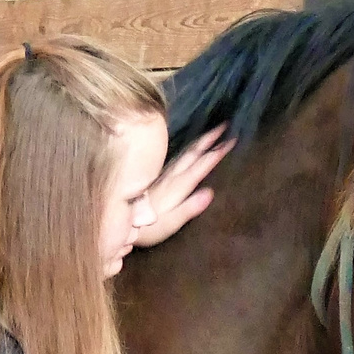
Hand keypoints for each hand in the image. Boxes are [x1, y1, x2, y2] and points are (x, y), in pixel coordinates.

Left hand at [135, 126, 235, 247]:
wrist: (122, 224)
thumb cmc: (150, 227)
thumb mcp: (171, 222)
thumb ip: (189, 207)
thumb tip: (209, 193)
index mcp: (178, 186)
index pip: (201, 166)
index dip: (216, 153)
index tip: (231, 140)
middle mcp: (172, 176)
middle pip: (193, 154)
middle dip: (209, 139)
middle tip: (224, 126)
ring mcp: (164, 175)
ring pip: (185, 153)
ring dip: (200, 141)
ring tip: (212, 132)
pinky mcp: (158, 177)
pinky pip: (177, 157)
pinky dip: (188, 149)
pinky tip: (191, 147)